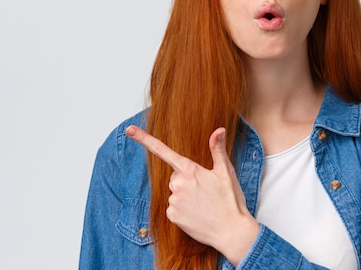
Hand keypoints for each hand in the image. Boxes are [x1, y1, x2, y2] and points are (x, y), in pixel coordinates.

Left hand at [126, 125, 259, 264]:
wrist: (231, 231)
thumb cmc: (230, 200)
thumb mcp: (225, 172)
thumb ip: (217, 149)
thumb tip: (219, 129)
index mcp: (190, 170)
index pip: (163, 150)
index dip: (144, 139)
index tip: (129, 130)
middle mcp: (178, 184)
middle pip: (175, 177)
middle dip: (187, 181)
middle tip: (205, 191)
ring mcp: (173, 201)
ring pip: (175, 193)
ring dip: (186, 196)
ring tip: (203, 204)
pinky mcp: (171, 216)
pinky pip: (173, 208)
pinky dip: (183, 210)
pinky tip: (197, 214)